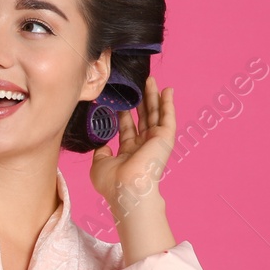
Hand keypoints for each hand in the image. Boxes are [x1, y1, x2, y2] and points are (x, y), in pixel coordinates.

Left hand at [90, 74, 174, 216]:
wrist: (126, 188)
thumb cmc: (112, 182)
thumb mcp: (100, 164)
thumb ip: (102, 152)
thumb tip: (103, 145)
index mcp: (129, 153)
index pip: (128, 129)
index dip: (124, 114)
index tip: (121, 101)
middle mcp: (144, 146)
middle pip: (143, 118)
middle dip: (141, 101)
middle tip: (138, 85)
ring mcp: (155, 142)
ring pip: (156, 114)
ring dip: (154, 97)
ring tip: (150, 81)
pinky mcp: (165, 138)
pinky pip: (168, 117)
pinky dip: (169, 104)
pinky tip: (167, 90)